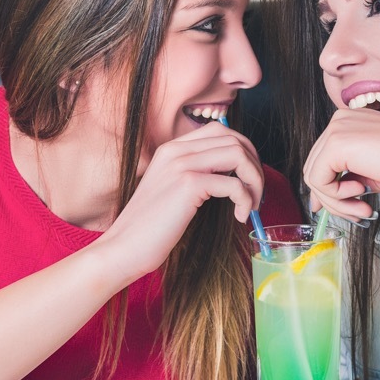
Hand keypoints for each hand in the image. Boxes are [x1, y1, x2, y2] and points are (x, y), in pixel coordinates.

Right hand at [98, 122, 263, 281]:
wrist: (124, 247)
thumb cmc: (150, 228)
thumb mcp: (172, 192)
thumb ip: (195, 176)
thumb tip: (234, 176)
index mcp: (172, 149)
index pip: (220, 131)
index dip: (244, 152)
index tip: (248, 179)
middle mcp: (176, 150)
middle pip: (235, 139)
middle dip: (255, 165)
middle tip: (256, 194)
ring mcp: (181, 164)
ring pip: (239, 155)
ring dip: (255, 180)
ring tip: (252, 205)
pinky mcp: (188, 184)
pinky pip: (234, 184)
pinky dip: (246, 200)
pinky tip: (239, 217)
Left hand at [303, 109, 379, 220]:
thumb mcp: (374, 175)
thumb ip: (347, 180)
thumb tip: (320, 201)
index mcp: (353, 122)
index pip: (324, 158)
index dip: (329, 189)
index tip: (347, 207)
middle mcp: (342, 119)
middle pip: (316, 167)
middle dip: (334, 198)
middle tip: (360, 212)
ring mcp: (338, 128)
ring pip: (314, 176)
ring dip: (337, 202)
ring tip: (363, 208)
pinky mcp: (336, 143)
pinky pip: (317, 180)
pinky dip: (335, 197)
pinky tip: (361, 195)